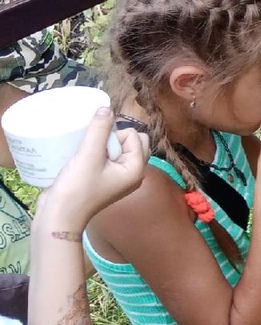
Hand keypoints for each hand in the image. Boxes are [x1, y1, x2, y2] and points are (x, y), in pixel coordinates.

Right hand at [36, 108, 149, 232]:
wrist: (59, 216)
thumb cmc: (77, 188)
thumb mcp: (89, 155)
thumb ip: (99, 130)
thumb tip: (106, 108)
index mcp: (137, 169)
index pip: (135, 135)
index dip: (115, 135)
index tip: (97, 147)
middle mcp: (133, 173)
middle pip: (132, 141)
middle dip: (114, 138)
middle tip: (94, 149)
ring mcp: (119, 178)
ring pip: (119, 149)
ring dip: (104, 145)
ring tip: (86, 152)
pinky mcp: (106, 180)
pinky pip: (109, 158)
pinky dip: (99, 154)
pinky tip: (83, 157)